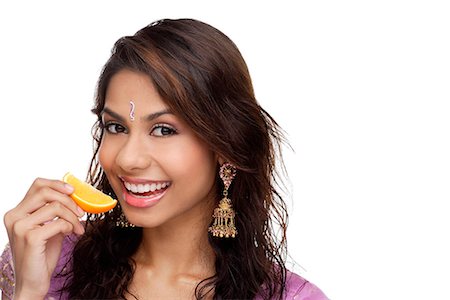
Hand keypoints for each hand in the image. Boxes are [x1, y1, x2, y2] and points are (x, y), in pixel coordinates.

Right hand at [3, 177, 84, 298]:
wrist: (32, 283)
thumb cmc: (42, 256)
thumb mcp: (49, 228)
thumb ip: (56, 212)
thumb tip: (74, 196)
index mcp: (17, 212)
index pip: (37, 185)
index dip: (57, 184)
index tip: (73, 191)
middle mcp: (14, 216)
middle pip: (46, 191)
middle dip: (69, 200)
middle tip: (81, 212)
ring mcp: (20, 226)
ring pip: (55, 206)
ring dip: (73, 216)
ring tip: (78, 228)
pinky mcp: (30, 237)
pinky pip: (58, 222)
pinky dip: (70, 226)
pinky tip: (73, 234)